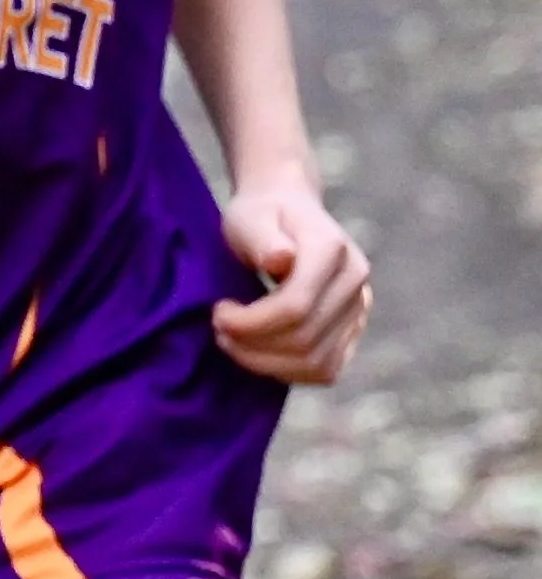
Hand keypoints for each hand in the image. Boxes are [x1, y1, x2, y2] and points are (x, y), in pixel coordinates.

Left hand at [213, 171, 369, 384]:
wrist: (286, 207)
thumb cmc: (260, 213)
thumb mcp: (249, 216)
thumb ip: (262, 238)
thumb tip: (281, 259)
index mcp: (332, 249)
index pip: (296, 306)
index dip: (252, 322)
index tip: (218, 313)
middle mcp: (356, 280)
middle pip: (305, 338)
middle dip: (253, 344)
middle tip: (219, 328)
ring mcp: (360, 307)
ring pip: (318, 362)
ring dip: (266, 363)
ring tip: (232, 342)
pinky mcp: (353, 328)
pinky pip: (327, 368)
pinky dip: (288, 371)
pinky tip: (257, 354)